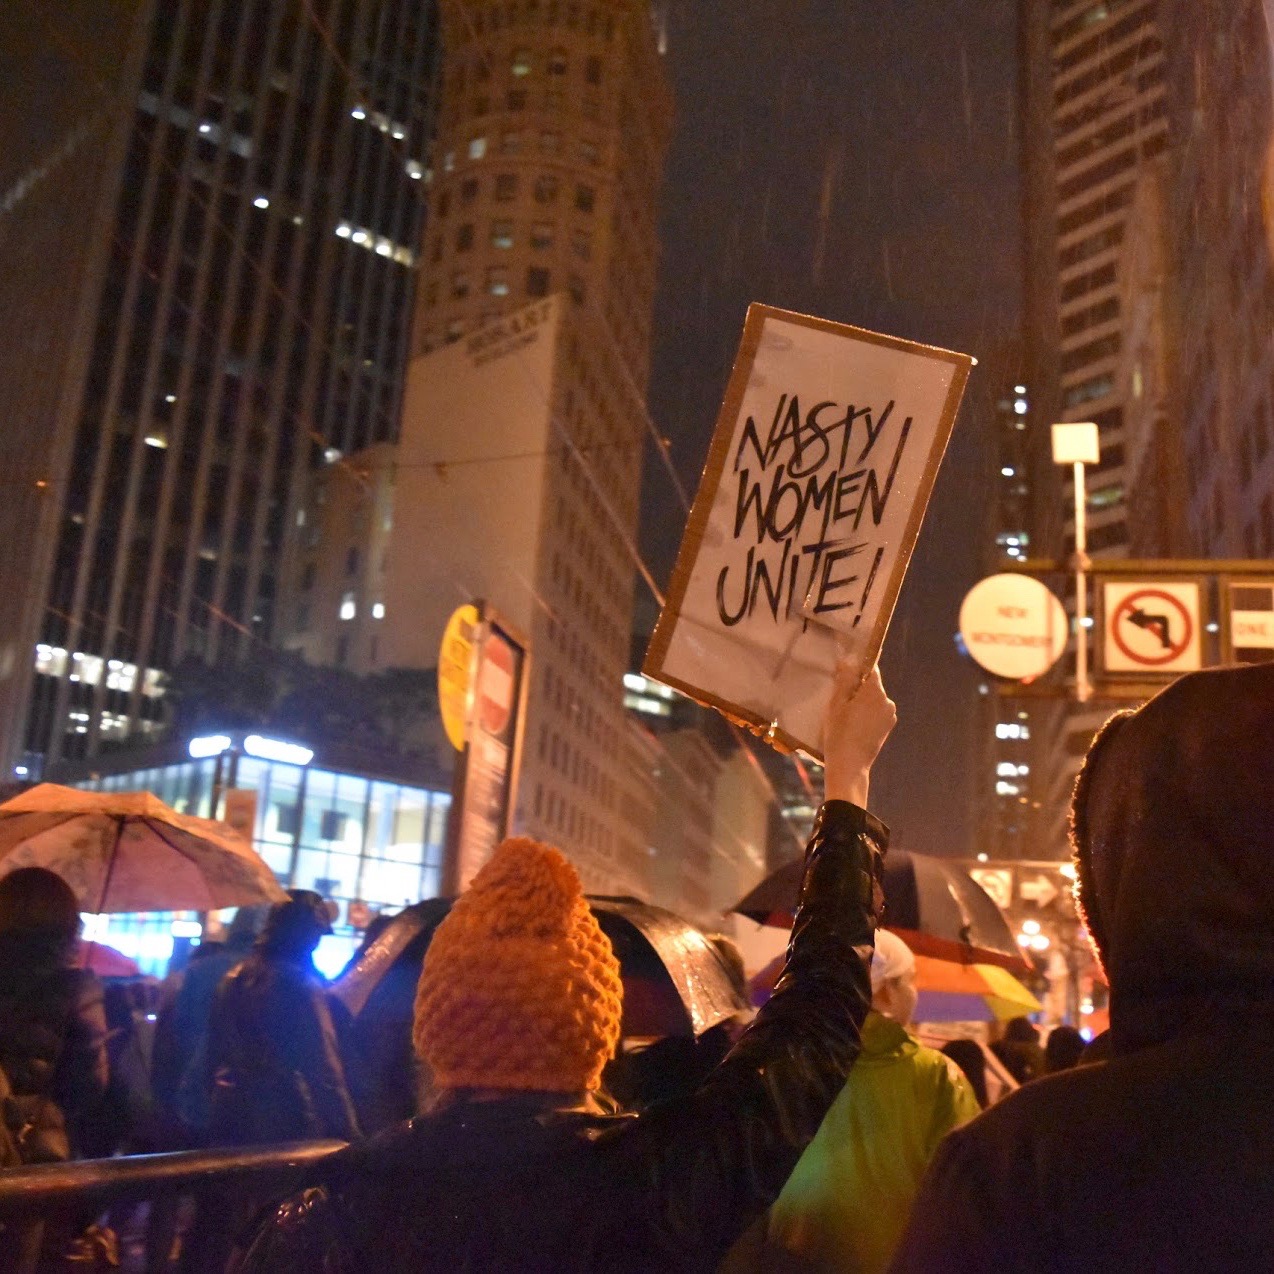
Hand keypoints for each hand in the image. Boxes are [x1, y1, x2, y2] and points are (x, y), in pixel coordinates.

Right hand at [821, 661, 895, 806]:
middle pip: (871, 685)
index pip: (870, 668)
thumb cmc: (839, 732)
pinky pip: (877, 712)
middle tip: (839, 699)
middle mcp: (887, 700)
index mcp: (875, 691)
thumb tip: (850, 659)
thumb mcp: (836, 703)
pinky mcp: (888, 727)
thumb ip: (845, 678)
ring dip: (862, 701)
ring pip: (874, 699)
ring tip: (845, 714)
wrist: (850, 765)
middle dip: (857, 687)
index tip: (844, 671)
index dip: (857, 667)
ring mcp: (890, 715)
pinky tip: (853, 725)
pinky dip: (867, 714)